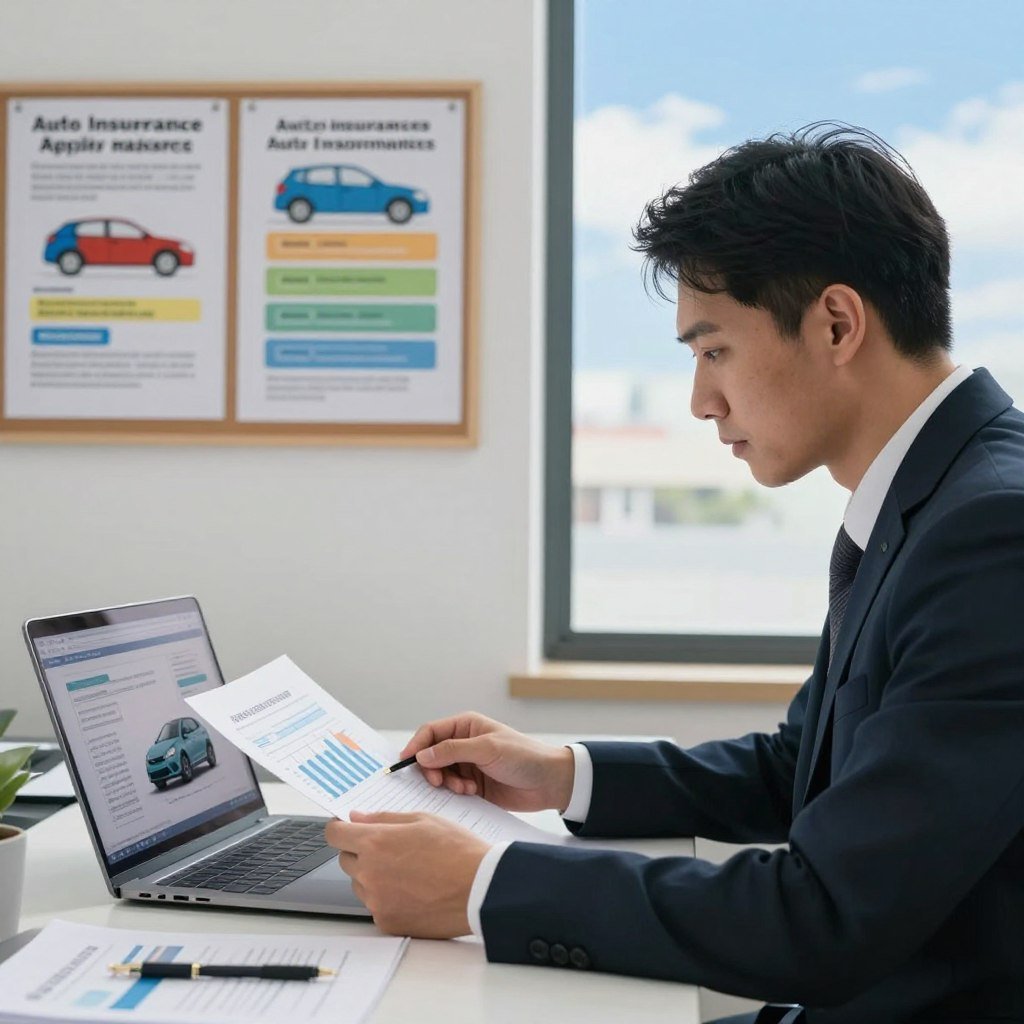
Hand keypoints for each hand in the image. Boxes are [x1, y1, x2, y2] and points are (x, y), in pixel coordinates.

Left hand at [325, 812, 488, 937]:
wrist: (481, 888)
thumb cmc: (457, 849)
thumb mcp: (422, 820)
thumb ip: (383, 818)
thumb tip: (356, 818)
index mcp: (375, 842)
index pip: (334, 834)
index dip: (340, 828)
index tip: (348, 829)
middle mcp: (369, 873)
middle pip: (346, 860)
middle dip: (361, 851)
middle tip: (392, 849)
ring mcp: (376, 901)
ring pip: (360, 884)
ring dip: (373, 876)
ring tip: (409, 871)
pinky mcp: (387, 922)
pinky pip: (376, 906)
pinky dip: (388, 898)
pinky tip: (414, 891)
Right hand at [399, 712, 575, 812]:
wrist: (550, 782)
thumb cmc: (523, 756)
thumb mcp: (487, 749)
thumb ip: (453, 751)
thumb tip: (422, 755)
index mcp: (466, 726)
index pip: (430, 732)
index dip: (416, 746)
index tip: (406, 763)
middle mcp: (463, 744)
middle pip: (430, 755)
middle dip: (431, 770)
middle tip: (438, 782)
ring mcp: (467, 765)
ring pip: (439, 774)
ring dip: (446, 783)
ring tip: (465, 788)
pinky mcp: (472, 785)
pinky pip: (451, 790)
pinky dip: (455, 793)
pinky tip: (471, 793)